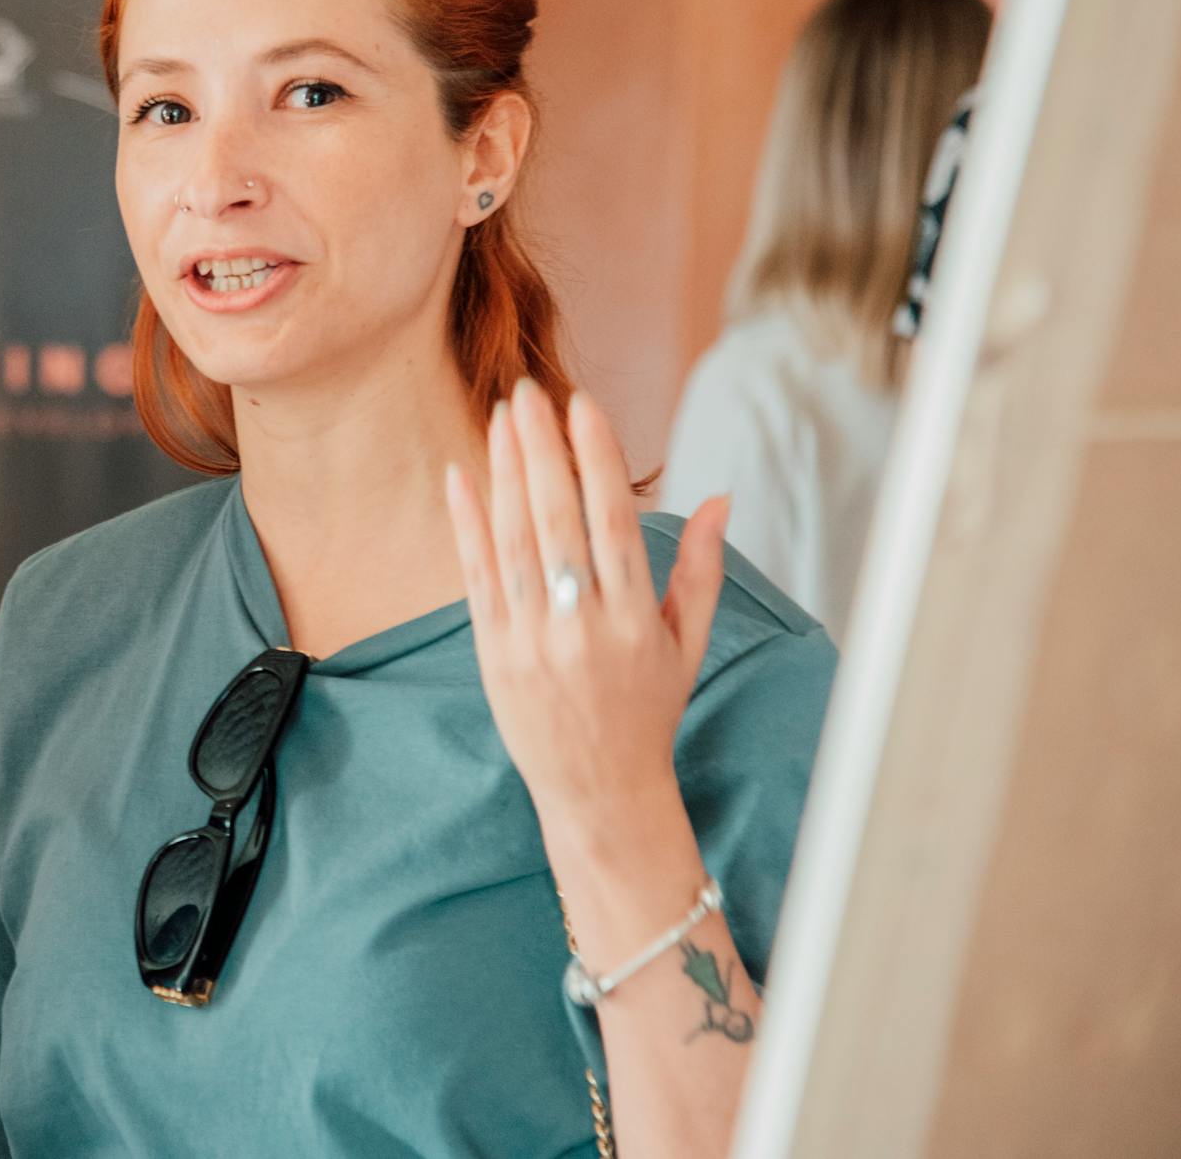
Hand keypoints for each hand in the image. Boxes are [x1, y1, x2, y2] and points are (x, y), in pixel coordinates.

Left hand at [445, 378, 728, 849]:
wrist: (598, 790)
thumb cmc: (649, 710)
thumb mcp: (689, 644)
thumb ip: (700, 568)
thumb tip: (719, 496)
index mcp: (636, 621)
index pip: (613, 522)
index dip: (597, 458)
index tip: (584, 404)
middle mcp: (582, 627)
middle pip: (557, 520)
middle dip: (541, 449)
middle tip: (528, 390)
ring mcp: (531, 639)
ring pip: (514, 541)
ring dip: (503, 472)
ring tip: (499, 417)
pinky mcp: (492, 651)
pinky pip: (477, 575)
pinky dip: (466, 523)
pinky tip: (461, 475)